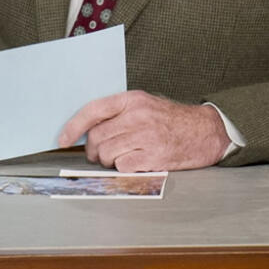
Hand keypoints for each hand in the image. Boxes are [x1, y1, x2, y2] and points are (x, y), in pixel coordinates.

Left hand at [57, 90, 230, 171]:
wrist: (205, 132)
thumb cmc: (171, 120)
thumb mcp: (145, 105)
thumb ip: (118, 114)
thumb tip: (87, 130)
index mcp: (132, 99)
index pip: (93, 110)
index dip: (74, 126)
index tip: (63, 139)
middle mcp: (137, 116)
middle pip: (97, 137)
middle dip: (94, 150)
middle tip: (102, 154)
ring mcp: (145, 136)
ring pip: (107, 154)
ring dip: (108, 161)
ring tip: (122, 157)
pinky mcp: (153, 156)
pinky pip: (122, 167)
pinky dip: (123, 169)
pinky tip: (136, 162)